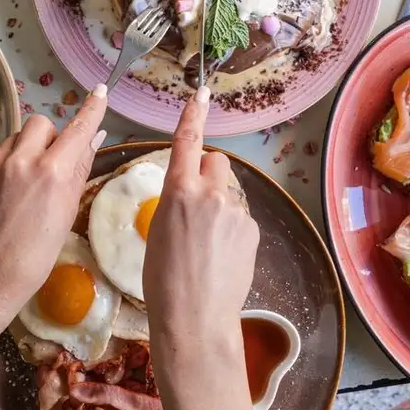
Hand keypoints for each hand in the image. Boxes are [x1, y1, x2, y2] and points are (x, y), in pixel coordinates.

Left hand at [0, 86, 107, 341]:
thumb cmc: (36, 254)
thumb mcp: (67, 212)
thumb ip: (80, 169)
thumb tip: (94, 138)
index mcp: (52, 173)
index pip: (78, 129)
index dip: (91, 109)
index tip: (100, 91)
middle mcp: (22, 160)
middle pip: (41, 123)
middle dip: (49, 137)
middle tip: (50, 164)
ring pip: (16, 138)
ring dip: (25, 151)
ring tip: (23, 186)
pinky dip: (4, 169)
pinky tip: (2, 197)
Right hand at [143, 87, 258, 342]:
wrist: (194, 317)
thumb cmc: (162, 279)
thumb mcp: (157, 231)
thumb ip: (175, 202)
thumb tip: (188, 196)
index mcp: (179, 191)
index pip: (187, 141)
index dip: (193, 114)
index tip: (201, 92)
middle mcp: (211, 193)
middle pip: (216, 161)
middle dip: (207, 172)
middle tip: (195, 201)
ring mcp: (236, 212)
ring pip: (228, 192)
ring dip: (218, 205)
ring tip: (206, 243)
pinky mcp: (252, 230)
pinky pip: (238, 216)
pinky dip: (230, 228)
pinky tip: (220, 255)